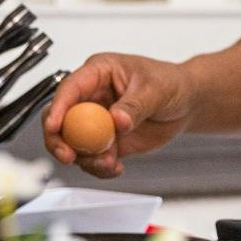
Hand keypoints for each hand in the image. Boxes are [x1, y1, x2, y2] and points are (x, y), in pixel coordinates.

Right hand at [41, 53, 193, 178]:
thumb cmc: (171, 83)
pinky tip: (115, 168)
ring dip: (87, 158)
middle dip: (59, 140)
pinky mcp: (104, 141)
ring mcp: (95, 121)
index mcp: (98, 73)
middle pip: (59, 119)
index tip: (54, 126)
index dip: (58, 107)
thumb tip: (117, 119)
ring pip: (73, 143)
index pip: (69, 89)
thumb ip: (134, 105)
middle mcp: (91, 97)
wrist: (186, 103)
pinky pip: (92, 158)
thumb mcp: (156, 89)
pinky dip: (99, 167)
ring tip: (110, 163)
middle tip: (69, 156)